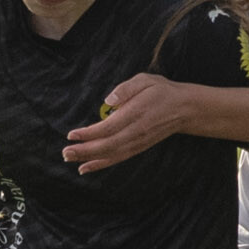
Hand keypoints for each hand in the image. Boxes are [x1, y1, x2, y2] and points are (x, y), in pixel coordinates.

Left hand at [62, 72, 193, 172]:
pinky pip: (117, 158)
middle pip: (107, 145)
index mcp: (136, 113)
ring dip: (89, 159)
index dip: (89, 134)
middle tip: (65, 152)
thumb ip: (126, 89)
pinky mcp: (138, 147)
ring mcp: (138, 142)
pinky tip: (85, 167)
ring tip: (69, 159)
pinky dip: (101, 164)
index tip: (71, 135)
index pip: (109, 127)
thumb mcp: (146, 80)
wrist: (184, 109)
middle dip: (84, 150)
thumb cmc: (161, 91)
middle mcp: (136, 132)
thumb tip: (109, 102)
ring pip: (111, 155)